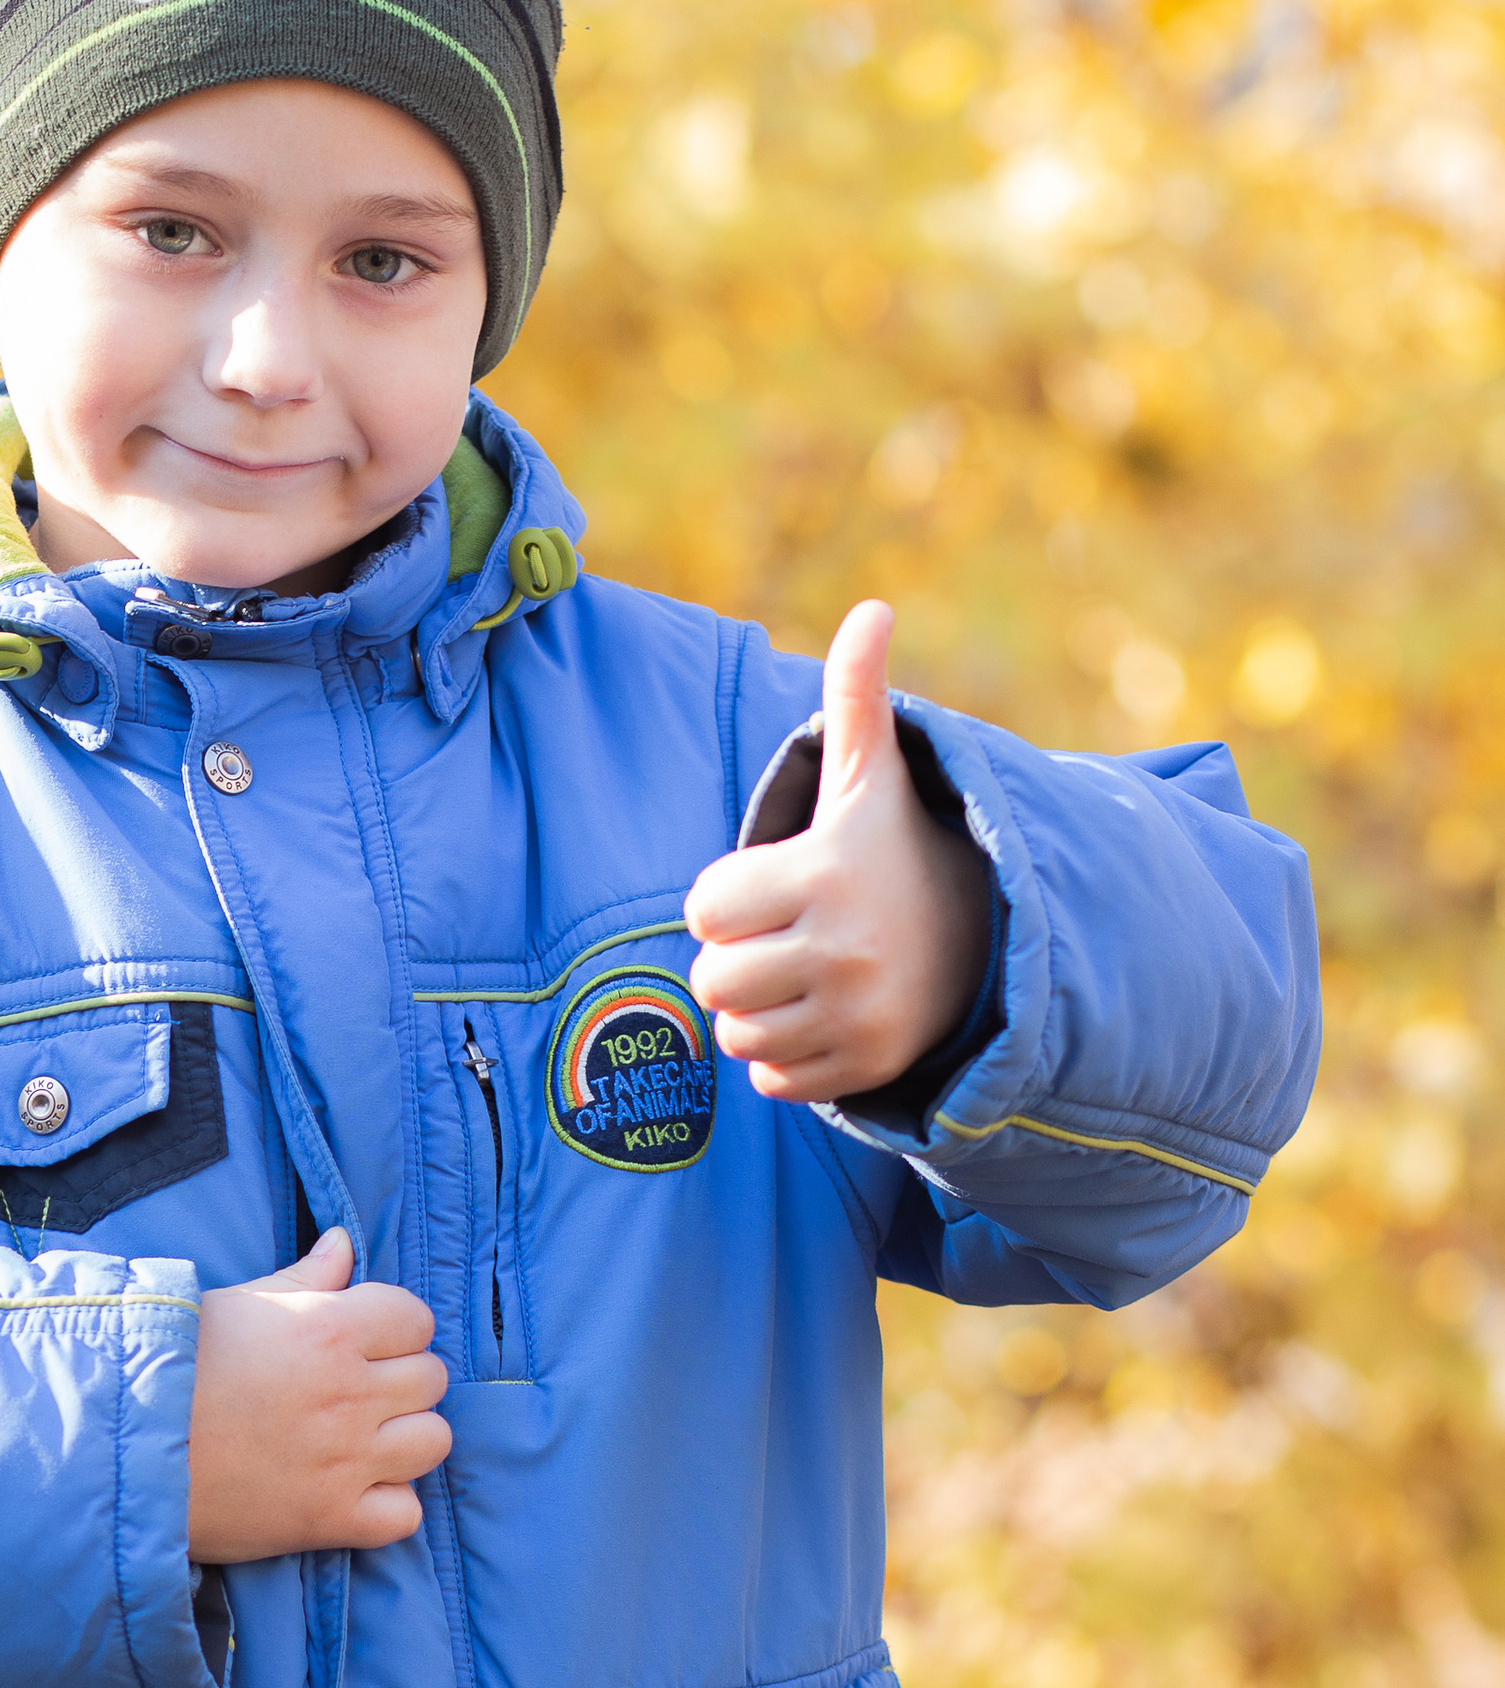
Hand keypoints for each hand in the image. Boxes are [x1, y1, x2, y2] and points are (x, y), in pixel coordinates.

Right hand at [186, 1226, 450, 1562]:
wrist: (122, 1451)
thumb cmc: (172, 1366)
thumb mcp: (237, 1305)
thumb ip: (303, 1278)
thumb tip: (344, 1244)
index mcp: (330, 1328)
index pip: (415, 1317)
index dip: (392, 1327)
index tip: (362, 1341)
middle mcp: (350, 1392)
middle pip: (431, 1378)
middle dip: (402, 1379)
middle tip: (356, 1391)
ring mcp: (346, 1459)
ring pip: (434, 1440)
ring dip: (405, 1438)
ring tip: (363, 1438)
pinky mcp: (329, 1519)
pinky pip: (405, 1513)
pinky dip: (388, 1504)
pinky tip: (353, 1489)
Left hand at [684, 600, 992, 1105]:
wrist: (983, 942)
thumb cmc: (896, 852)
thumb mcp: (873, 777)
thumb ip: (854, 696)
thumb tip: (872, 609)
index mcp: (826, 875)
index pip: (704, 908)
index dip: (723, 899)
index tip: (765, 888)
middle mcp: (843, 949)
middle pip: (712, 979)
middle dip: (731, 960)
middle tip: (776, 939)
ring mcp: (857, 1014)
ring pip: (736, 1033)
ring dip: (752, 1010)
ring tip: (798, 977)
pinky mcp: (864, 1067)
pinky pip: (771, 1078)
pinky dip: (782, 1057)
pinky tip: (820, 1017)